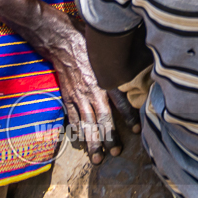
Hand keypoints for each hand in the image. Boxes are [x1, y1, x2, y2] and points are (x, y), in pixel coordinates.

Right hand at [25, 7, 122, 162]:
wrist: (60, 40)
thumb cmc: (86, 41)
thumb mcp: (107, 51)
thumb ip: (119, 64)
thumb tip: (137, 63)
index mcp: (104, 78)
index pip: (120, 101)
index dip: (129, 117)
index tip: (137, 130)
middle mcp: (92, 90)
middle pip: (102, 118)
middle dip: (109, 138)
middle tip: (116, 153)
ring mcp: (77, 95)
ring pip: (86, 123)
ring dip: (92, 142)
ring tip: (97, 158)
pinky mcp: (66, 96)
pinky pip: (73, 117)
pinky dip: (77, 131)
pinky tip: (81, 141)